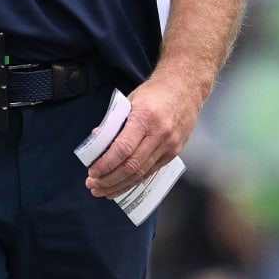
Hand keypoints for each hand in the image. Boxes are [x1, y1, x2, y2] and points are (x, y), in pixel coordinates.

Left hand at [83, 70, 200, 198]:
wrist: (186, 87)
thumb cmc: (156, 91)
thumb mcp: (131, 99)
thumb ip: (115, 121)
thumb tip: (96, 139)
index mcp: (145, 117)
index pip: (123, 148)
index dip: (106, 164)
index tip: (92, 172)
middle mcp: (159, 133)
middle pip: (132, 166)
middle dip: (109, 180)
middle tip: (93, 185)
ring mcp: (169, 145)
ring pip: (141, 173)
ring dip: (120, 185)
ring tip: (103, 191)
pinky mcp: (174, 152)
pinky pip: (152, 171)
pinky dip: (135, 181)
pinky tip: (122, 185)